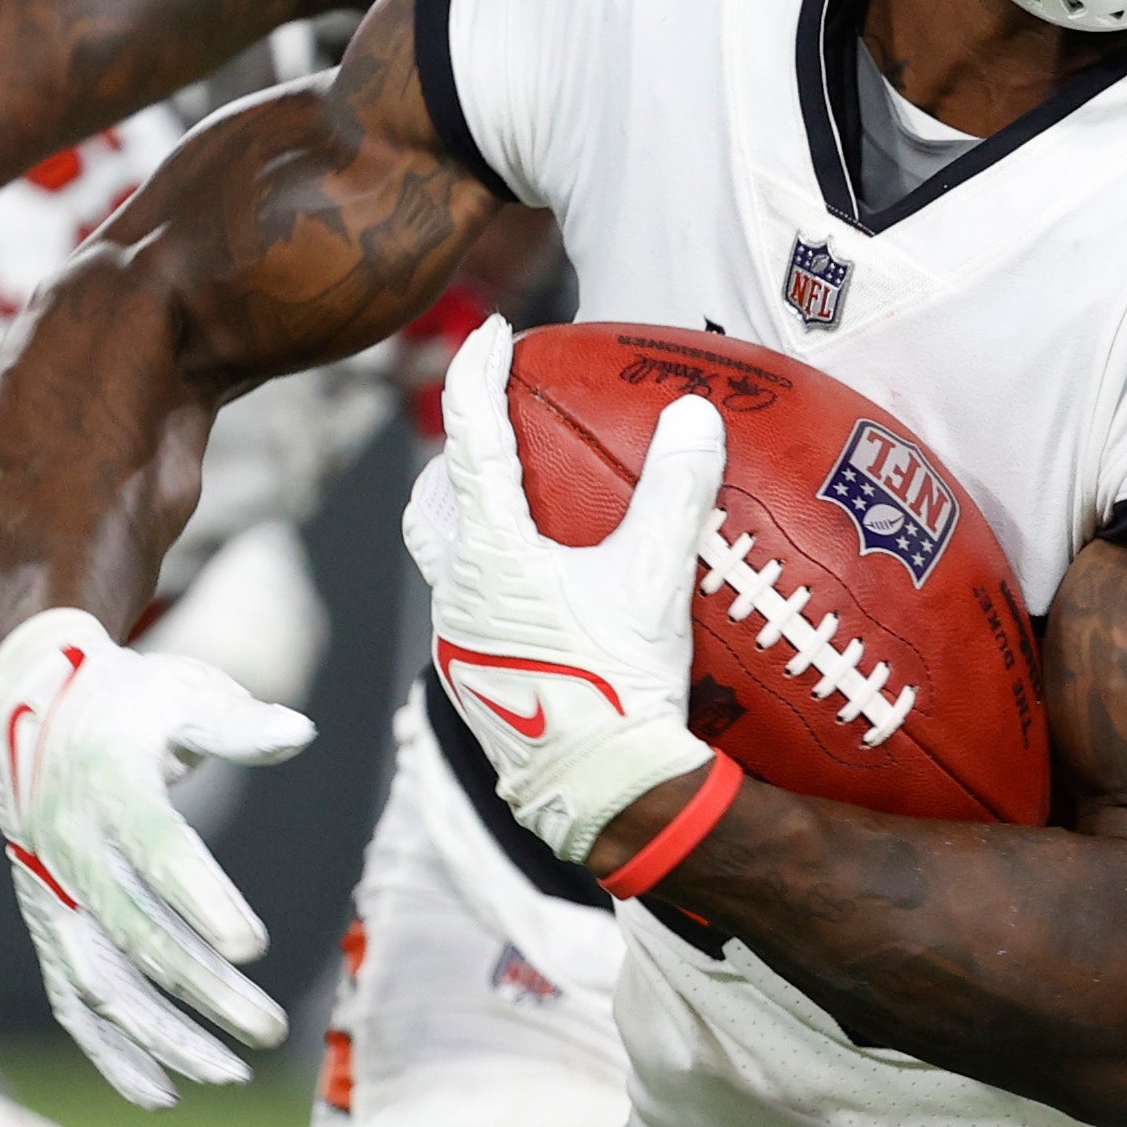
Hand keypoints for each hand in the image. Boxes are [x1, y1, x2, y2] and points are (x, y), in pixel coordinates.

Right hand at [0, 608, 313, 1107]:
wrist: (26, 713)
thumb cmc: (126, 705)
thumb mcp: (179, 694)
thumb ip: (236, 725)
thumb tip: (299, 732)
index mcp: (108, 786)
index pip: (158, 852)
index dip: (202, 900)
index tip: (253, 945)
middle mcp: (71, 848)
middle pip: (137, 931)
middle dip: (201, 989)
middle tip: (270, 1029)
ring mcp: (52, 893)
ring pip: (100, 980)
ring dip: (160, 1035)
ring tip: (230, 1073)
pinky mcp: (49, 926)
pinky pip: (72, 1000)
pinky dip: (110, 1051)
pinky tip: (164, 1092)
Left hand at [405, 318, 719, 862]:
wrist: (601, 793)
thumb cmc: (623, 685)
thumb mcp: (656, 581)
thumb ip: (676, 492)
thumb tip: (696, 413)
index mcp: (490, 552)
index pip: (469, 436)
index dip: (476, 372)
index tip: (493, 332)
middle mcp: (455, 590)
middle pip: (430, 502)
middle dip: (453, 458)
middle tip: (495, 435)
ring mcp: (455, 642)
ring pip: (444, 561)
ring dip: (469, 526)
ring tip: (522, 516)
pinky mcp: (470, 682)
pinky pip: (467, 610)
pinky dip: (490, 581)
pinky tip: (541, 598)